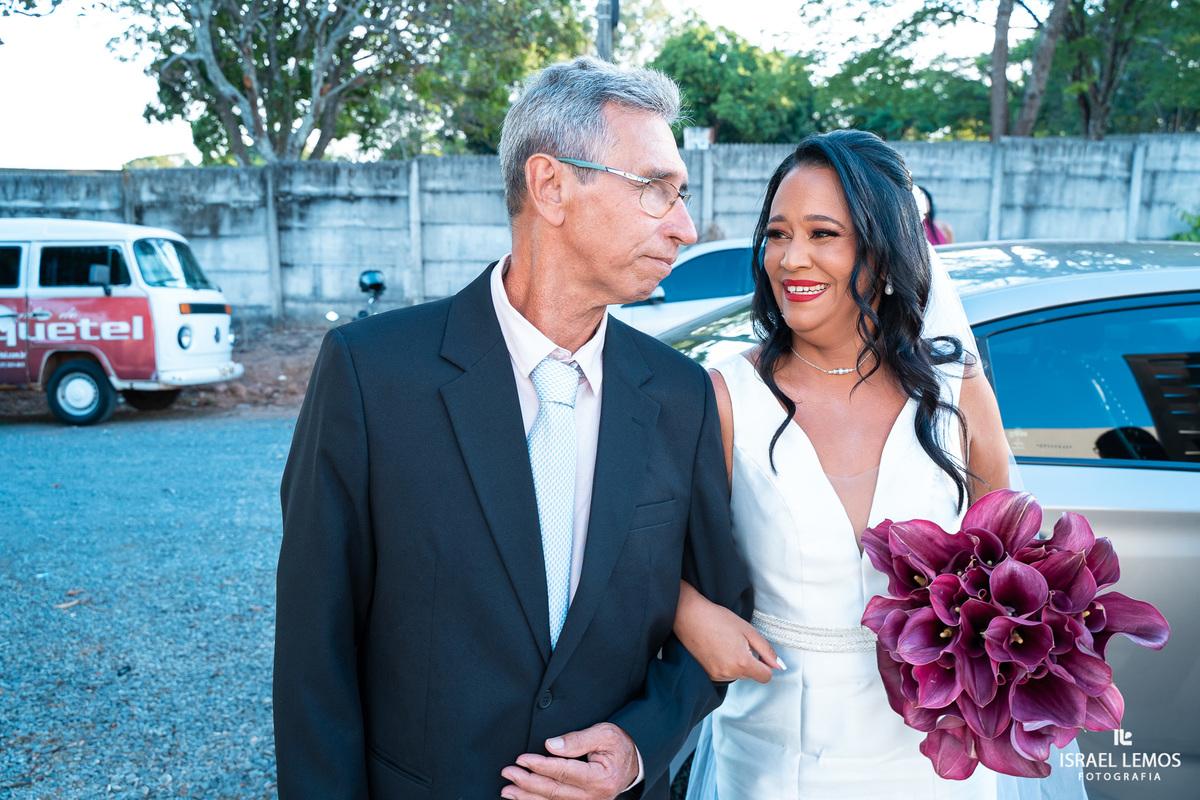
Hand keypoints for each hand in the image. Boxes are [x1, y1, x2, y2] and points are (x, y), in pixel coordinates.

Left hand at [500, 722, 637, 799]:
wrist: (634, 764)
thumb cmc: (619, 745)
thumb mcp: (604, 733)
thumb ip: (578, 739)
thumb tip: (551, 745)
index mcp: (601, 778)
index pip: (564, 771)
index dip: (540, 765)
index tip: (521, 759)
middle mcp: (594, 797)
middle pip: (554, 790)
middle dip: (527, 782)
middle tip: (508, 773)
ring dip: (527, 797)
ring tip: (508, 790)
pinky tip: (523, 799)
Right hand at [674, 580, 783, 683]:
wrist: (689, 617)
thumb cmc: (718, 619)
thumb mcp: (748, 630)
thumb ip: (766, 650)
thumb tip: (780, 666)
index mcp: (742, 662)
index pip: (766, 677)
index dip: (766, 664)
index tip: (759, 651)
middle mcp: (729, 673)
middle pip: (751, 675)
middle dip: (750, 661)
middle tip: (738, 642)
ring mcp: (716, 676)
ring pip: (738, 675)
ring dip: (737, 664)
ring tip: (725, 644)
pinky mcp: (707, 675)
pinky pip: (725, 674)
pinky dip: (725, 665)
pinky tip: (718, 650)